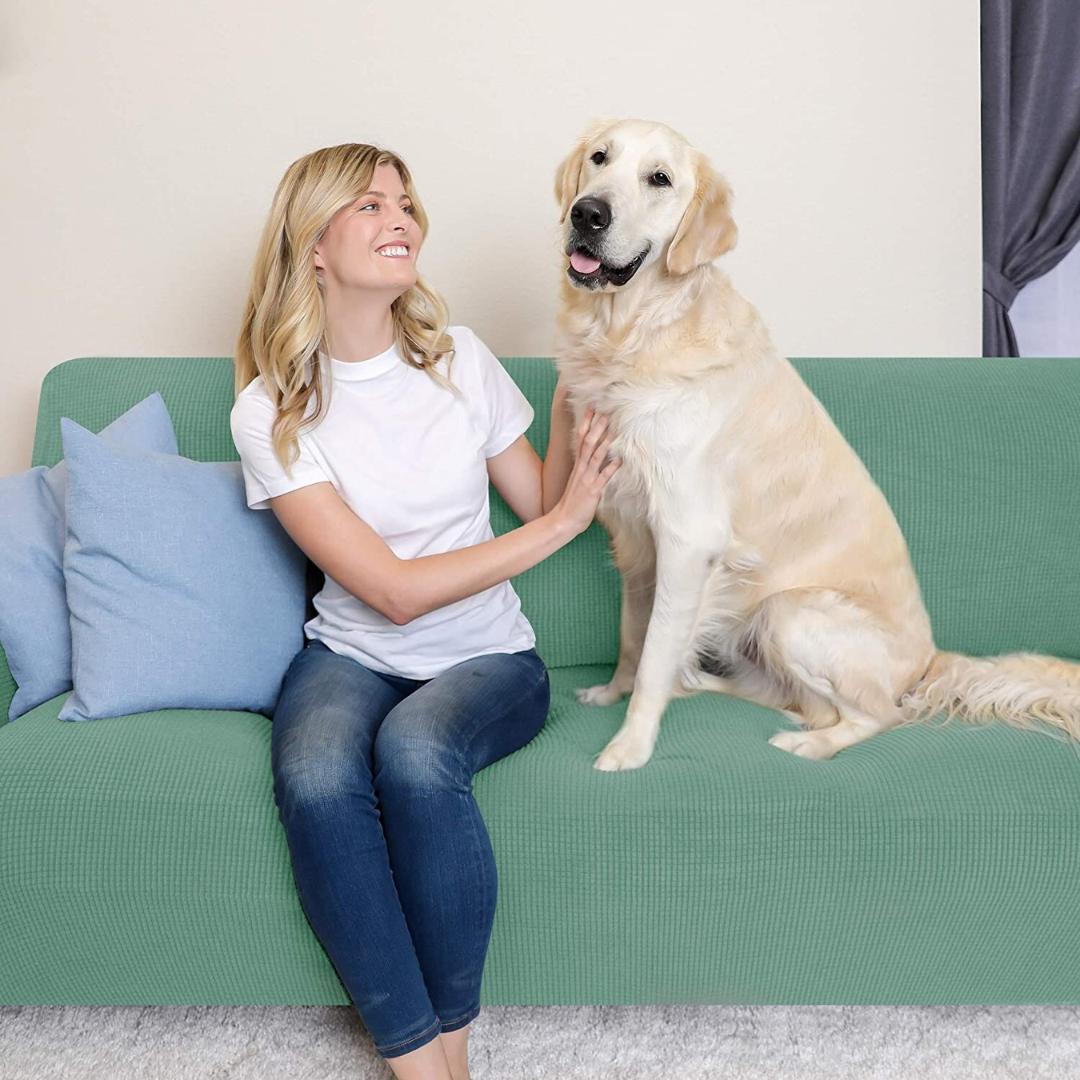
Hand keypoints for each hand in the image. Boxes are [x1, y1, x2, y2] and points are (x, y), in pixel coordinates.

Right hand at [550, 405, 621, 537]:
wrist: (563, 521)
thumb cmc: (572, 503)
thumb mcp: (578, 481)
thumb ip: (586, 469)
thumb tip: (597, 457)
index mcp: (578, 466)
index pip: (581, 439)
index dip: (586, 423)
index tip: (591, 408)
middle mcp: (581, 469)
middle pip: (588, 443)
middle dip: (596, 426)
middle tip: (604, 411)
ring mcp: (586, 479)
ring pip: (595, 456)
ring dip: (604, 442)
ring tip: (613, 429)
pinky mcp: (592, 491)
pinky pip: (603, 477)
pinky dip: (611, 468)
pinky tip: (620, 459)